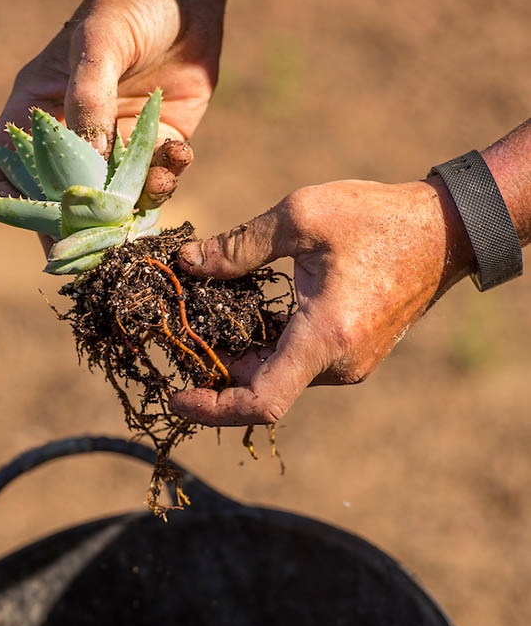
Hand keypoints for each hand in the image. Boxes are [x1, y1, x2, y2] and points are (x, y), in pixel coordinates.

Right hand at [0, 0, 216, 214]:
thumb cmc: (127, 5)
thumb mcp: (99, 42)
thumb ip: (88, 98)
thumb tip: (88, 163)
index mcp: (36, 110)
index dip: (5, 198)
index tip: (33, 219)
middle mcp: (69, 137)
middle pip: (55, 199)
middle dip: (75, 224)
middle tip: (96, 247)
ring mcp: (111, 147)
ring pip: (109, 200)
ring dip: (130, 207)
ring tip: (154, 187)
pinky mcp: (152, 147)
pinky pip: (153, 183)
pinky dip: (167, 179)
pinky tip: (179, 154)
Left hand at [170, 178, 474, 426]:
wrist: (447, 230)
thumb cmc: (379, 218)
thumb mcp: (302, 216)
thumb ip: (240, 246)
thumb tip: (188, 264)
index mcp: (324, 338)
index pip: (262, 403)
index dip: (214, 409)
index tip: (177, 397)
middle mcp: (340, 364)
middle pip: (264, 389)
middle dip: (218, 371)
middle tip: (180, 340)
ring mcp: (351, 363)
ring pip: (282, 376)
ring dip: (242, 357)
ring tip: (207, 322)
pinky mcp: (356, 353)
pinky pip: (302, 363)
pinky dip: (269, 348)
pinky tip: (245, 315)